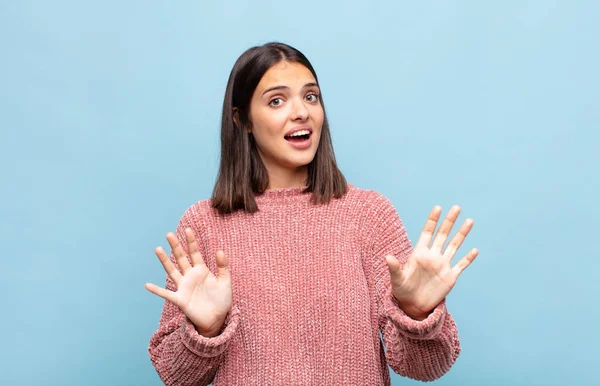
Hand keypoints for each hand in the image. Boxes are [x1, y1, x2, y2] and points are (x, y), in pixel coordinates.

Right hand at [145, 228, 232, 335]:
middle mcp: (190, 276)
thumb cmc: (221, 300)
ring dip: (165, 261)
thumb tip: (220, 250)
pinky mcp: (181, 299)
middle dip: (176, 246)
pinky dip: (157, 290)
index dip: (191, 241)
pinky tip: (147, 285)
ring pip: (172, 271)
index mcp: (202, 270)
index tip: (188, 229)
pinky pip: (167, 294)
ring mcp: (184, 287)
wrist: (217, 318)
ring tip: (158, 249)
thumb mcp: (225, 281)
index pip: (195, 253)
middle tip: (169, 234)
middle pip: (181, 258)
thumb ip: (223, 266)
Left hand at [386, 205, 477, 319]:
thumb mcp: (396, 279)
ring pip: (455, 246)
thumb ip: (394, 268)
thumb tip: (387, 257)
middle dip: (449, 221)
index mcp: (420, 253)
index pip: (428, 232)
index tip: (437, 207)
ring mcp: (442, 265)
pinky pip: (461, 265)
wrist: (413, 305)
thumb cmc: (402, 290)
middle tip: (456, 207)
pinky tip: (475, 250)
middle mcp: (433, 256)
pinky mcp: (450, 277)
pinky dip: (468, 258)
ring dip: (462, 234)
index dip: (432, 220)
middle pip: (443, 235)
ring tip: (469, 221)